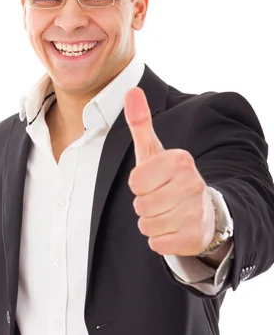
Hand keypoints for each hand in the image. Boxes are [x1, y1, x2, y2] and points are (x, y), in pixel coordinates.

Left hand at [124, 87, 215, 255]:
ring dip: (151, 222)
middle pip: (139, 205)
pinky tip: (174, 228)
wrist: (203, 212)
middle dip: (145, 204)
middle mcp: (192, 184)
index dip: (139, 184)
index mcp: (181, 160)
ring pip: (146, 225)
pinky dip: (160, 239)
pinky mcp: (194, 238)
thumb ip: (140, 123)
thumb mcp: (154, 151)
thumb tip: (132, 91)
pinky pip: (156, 243)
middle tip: (162, 198)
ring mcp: (195, 212)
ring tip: (167, 212)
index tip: (154, 180)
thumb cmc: (170, 179)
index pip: (135, 181)